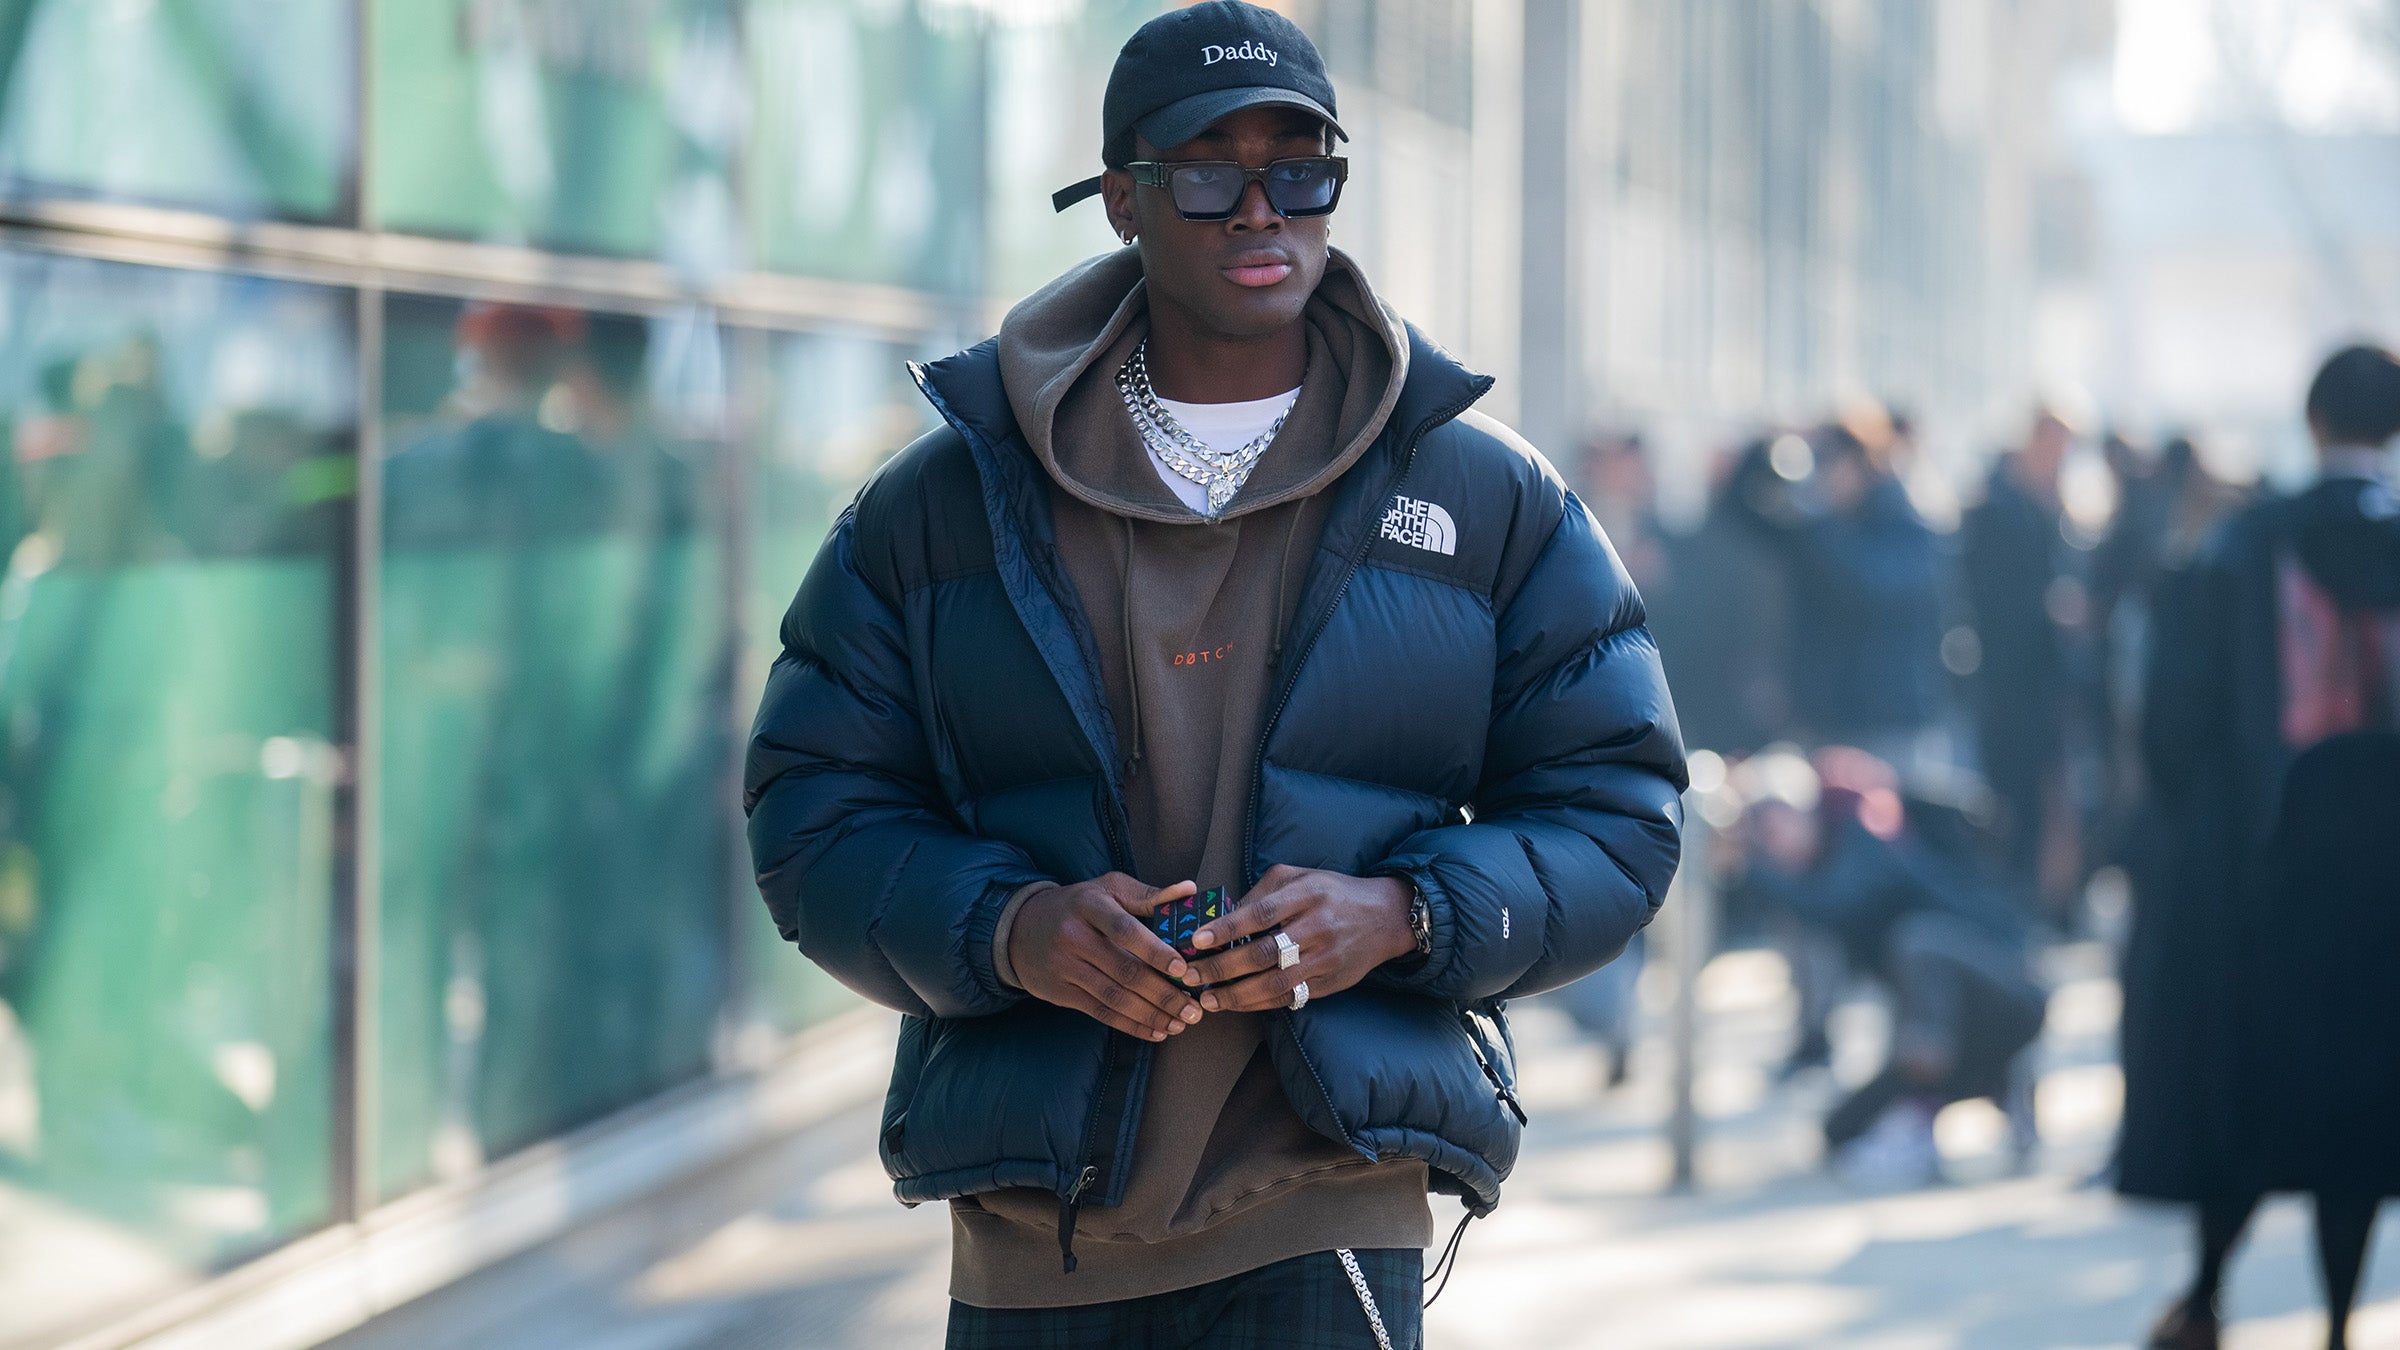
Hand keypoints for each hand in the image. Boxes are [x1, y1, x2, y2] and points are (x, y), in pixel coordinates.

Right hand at [1009, 874, 1205, 1041]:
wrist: (1019, 928)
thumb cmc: (1077, 905)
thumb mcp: (1107, 889)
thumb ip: (1148, 894)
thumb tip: (1189, 890)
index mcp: (1090, 905)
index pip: (1125, 930)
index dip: (1155, 951)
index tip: (1183, 969)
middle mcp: (1074, 936)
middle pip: (1124, 970)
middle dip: (1163, 994)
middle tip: (1193, 1008)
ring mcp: (1065, 967)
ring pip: (1115, 997)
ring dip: (1151, 1014)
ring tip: (1180, 1023)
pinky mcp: (1061, 993)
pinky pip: (1101, 1012)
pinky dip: (1130, 1025)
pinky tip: (1155, 1031)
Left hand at [1179, 865, 1415, 1012]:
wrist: (1385, 916)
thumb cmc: (1331, 892)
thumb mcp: (1299, 877)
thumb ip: (1262, 893)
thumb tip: (1223, 918)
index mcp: (1307, 894)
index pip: (1260, 913)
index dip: (1227, 928)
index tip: (1197, 941)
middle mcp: (1318, 927)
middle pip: (1264, 953)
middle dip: (1222, 968)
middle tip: (1192, 975)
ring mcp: (1326, 958)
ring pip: (1275, 983)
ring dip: (1237, 995)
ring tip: (1208, 999)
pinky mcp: (1330, 983)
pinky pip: (1290, 998)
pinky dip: (1260, 1004)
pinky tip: (1237, 1004)